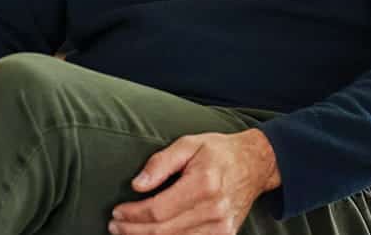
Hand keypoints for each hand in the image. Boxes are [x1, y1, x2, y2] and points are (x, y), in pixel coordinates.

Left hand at [109, 128, 280, 234]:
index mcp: (203, 183)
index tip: (117, 212)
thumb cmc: (218, 151)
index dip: (133, 215)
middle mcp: (214, 210)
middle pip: (163, 232)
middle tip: (115, 226)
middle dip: (133, 232)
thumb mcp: (189, 143)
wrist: (255, 164)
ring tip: (128, 233)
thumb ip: (161, 162)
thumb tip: (137, 184)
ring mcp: (221, 228)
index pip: (158, 210)